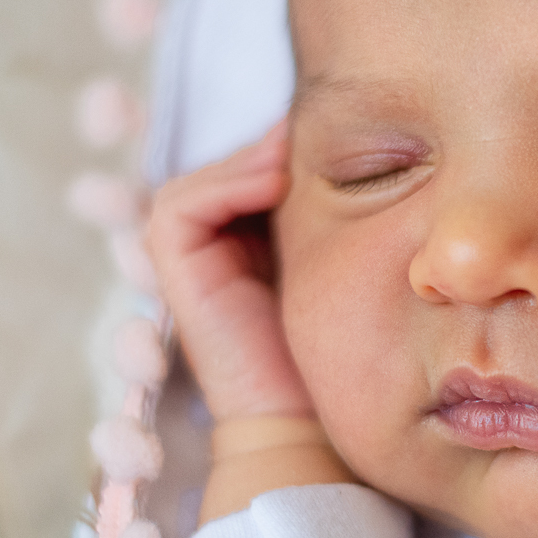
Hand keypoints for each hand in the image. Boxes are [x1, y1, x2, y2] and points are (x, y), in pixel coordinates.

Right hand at [148, 122, 312, 420]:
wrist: (302, 412)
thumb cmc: (334, 341)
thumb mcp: (341, 260)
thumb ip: (334, 212)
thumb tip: (362, 147)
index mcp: (253, 237)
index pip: (261, 168)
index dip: (288, 144)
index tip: (341, 128)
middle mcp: (216, 240)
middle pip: (234, 165)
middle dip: (272, 142)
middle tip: (316, 125)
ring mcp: (191, 254)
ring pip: (210, 177)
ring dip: (253, 158)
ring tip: (297, 152)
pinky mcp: (176, 268)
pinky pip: (185, 204)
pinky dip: (228, 184)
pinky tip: (277, 182)